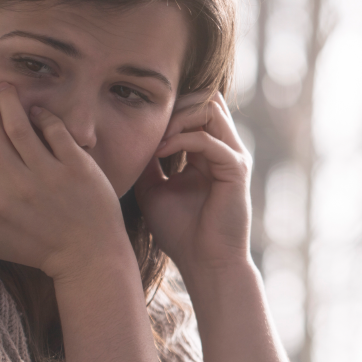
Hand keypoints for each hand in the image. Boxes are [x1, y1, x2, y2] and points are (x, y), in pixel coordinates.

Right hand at [0, 75, 130, 280]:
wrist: (90, 257)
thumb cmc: (40, 250)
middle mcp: (16, 184)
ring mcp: (48, 175)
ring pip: (18, 126)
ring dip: (8, 100)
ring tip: (4, 86)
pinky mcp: (77, 169)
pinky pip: (55, 132)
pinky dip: (43, 117)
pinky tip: (37, 109)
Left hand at [133, 91, 252, 278]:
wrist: (205, 263)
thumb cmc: (181, 232)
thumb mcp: (153, 188)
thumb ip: (147, 161)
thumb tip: (126, 137)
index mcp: (209, 152)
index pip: (195, 107)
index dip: (169, 108)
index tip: (138, 123)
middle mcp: (225, 149)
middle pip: (205, 98)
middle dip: (173, 106)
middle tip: (146, 126)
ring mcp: (233, 157)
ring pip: (210, 108)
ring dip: (177, 117)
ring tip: (155, 139)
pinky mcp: (236, 170)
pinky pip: (208, 139)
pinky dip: (181, 140)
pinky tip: (160, 153)